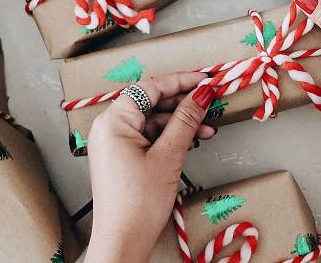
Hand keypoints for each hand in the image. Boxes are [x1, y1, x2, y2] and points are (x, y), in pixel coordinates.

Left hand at [84, 73, 216, 262]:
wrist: (123, 240)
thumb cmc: (137, 204)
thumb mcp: (169, 155)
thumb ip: (186, 120)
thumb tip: (202, 94)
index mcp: (113, 121)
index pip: (150, 88)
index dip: (181, 81)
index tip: (205, 79)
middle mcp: (110, 127)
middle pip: (152, 102)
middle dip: (184, 103)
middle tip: (211, 101)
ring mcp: (115, 143)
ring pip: (153, 120)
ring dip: (181, 122)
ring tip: (208, 129)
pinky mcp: (123, 156)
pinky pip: (149, 136)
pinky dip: (171, 137)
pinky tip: (192, 141)